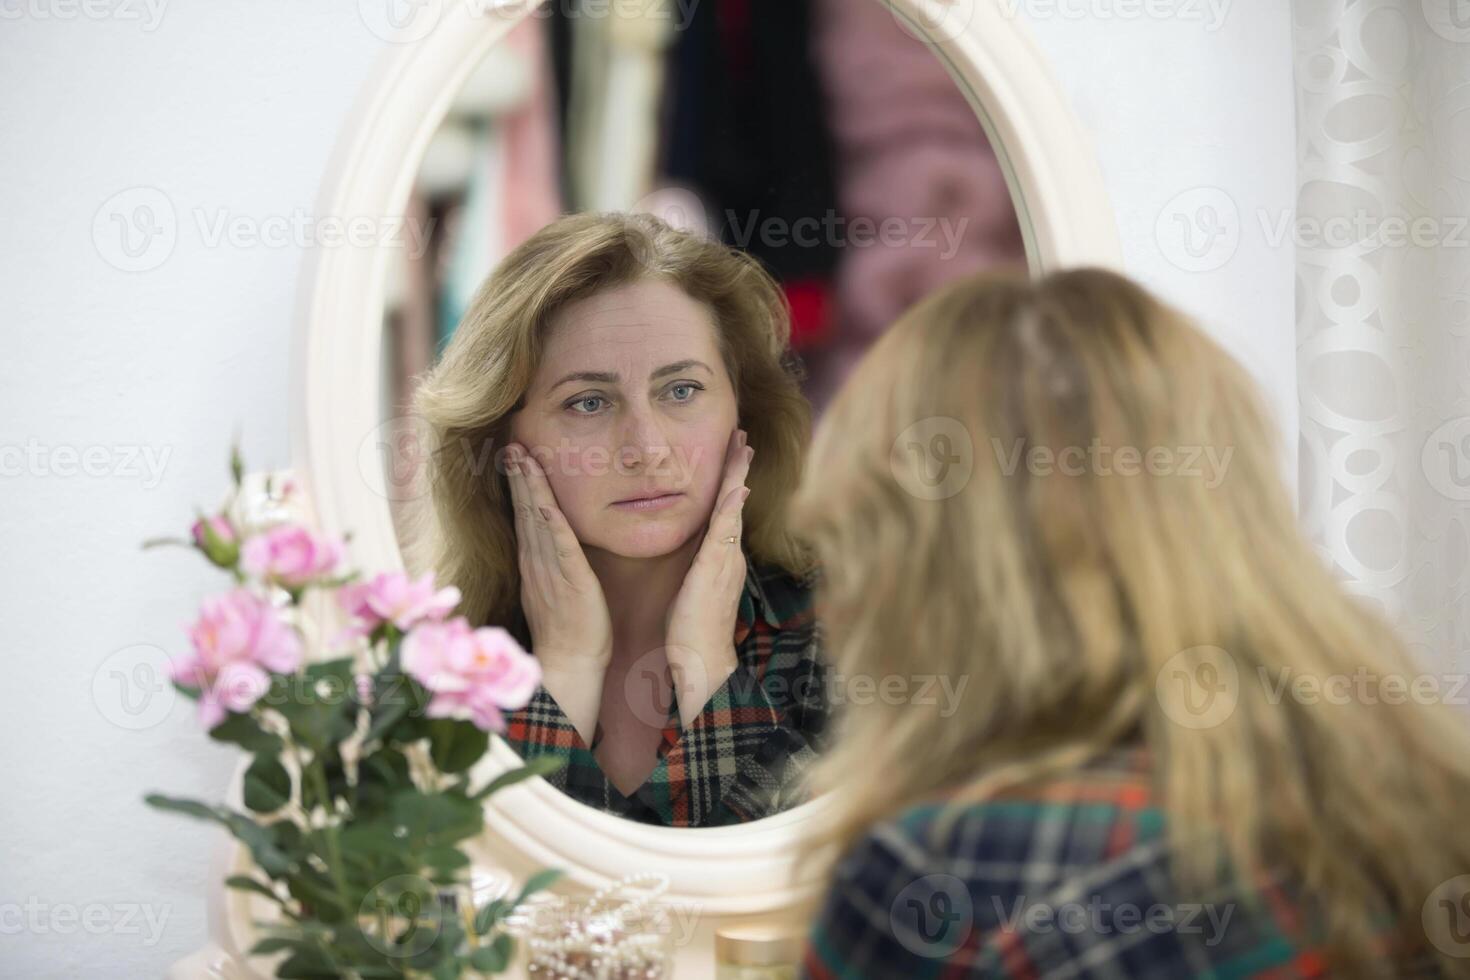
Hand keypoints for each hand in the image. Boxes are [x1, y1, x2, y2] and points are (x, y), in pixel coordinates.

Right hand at [505, 443, 613, 674]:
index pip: (524, 513)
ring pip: (537, 520)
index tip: (514, 455)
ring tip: (522, 457)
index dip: (518, 484)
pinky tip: (547, 502)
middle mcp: (536, 560)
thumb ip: (550, 560)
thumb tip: (551, 538)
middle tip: (512, 443)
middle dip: (518, 475)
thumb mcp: (554, 586)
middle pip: (524, 509)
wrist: (570, 663)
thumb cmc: (569, 628)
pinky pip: (561, 546)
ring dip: (529, 487)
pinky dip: (553, 522)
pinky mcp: (571, 580)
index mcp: (533, 560)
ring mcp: (550, 569)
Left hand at [664, 428, 752, 726]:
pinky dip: (731, 510)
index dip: (729, 481)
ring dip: (737, 478)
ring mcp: (726, 561)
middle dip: (738, 468)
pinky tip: (735, 490)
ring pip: (733, 510)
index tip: (733, 453)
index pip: (726, 511)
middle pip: (735, 502)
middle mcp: (728, 554)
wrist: (702, 661)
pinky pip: (724, 534)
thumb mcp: (694, 587)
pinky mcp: (716, 571)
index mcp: (721, 556)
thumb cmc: (693, 629)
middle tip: (742, 436)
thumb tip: (699, 548)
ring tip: (742, 449)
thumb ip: (699, 564)